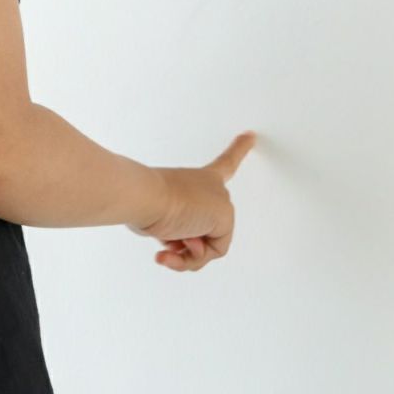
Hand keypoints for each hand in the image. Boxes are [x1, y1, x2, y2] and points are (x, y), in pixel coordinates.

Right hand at [128, 131, 256, 272]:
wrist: (143, 194)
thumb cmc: (144, 197)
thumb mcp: (160, 214)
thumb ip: (176, 229)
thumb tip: (191, 244)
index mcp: (199, 178)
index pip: (223, 164)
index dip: (238, 149)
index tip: (251, 135)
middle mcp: (212, 188)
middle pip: (206, 226)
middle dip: (182, 242)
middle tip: (165, 240)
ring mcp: (219, 203)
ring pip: (206, 244)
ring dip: (183, 252)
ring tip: (169, 244)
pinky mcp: (223, 220)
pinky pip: (212, 252)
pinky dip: (190, 258)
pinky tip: (174, 248)